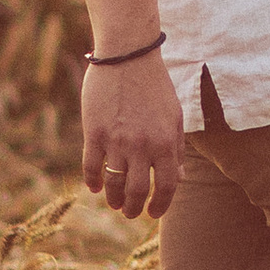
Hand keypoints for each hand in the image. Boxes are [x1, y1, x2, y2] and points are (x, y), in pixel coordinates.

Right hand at [81, 49, 184, 217]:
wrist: (128, 56)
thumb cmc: (155, 85)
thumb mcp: (174, 115)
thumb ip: (176, 148)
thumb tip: (177, 177)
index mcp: (165, 142)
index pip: (166, 186)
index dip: (161, 204)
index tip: (154, 213)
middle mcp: (142, 145)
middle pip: (137, 191)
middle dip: (134, 208)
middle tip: (130, 212)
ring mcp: (116, 141)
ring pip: (113, 184)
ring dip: (113, 199)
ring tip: (114, 203)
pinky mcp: (94, 133)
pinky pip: (91, 167)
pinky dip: (93, 182)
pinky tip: (95, 188)